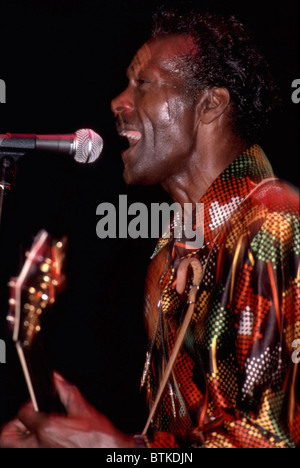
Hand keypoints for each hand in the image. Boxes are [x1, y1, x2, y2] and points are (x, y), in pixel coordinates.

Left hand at [0, 373, 134, 447]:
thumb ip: (67, 391)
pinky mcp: (46, 459)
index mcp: (47, 429)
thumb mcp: (84, 409)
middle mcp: (40, 446)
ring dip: (22, 439)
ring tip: (35, 432)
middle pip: (7, 437)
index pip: (23, 413)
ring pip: (17, 447)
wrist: (109, 454)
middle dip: (14, 426)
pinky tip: (48, 441)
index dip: (30, 405)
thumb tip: (56, 378)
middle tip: (27, 421)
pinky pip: (31, 451)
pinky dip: (35, 446)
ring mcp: (42, 454)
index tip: (37, 404)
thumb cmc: (99, 438)